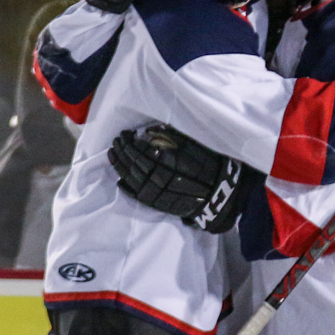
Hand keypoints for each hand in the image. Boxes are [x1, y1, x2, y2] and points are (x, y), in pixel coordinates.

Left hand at [108, 124, 262, 232]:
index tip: (127, 133)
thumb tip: (152, 130)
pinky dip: (126, 186)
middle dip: (124, 150)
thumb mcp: (198, 148)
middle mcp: (162, 180)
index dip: (132, 143)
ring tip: (113, 152)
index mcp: (172, 165)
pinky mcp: (159, 204)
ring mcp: (159, 195)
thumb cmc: (211, 168)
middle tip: (118, 139)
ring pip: (133, 178)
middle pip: (136, 164)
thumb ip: (175, 138)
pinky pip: (138, 195)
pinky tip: (119, 178)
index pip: (143, 152)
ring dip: (120, 165)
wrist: (220, 197)